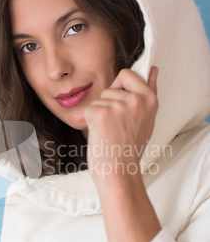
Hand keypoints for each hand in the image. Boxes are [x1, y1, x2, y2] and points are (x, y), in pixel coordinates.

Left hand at [84, 66, 158, 189]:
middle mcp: (136, 99)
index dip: (121, 88)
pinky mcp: (101, 113)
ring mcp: (118, 105)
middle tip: (116, 124)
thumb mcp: (146, 119)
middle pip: (110, 86)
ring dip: (100, 115)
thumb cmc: (129, 149)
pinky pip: (88, 110)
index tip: (121, 102)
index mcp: (150, 99)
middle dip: (109, 102)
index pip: (128, 74)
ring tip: (110, 133)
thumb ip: (148, 94)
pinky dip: (90, 123)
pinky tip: (101, 135)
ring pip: (99, 100)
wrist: (119, 172)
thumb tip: (153, 69)